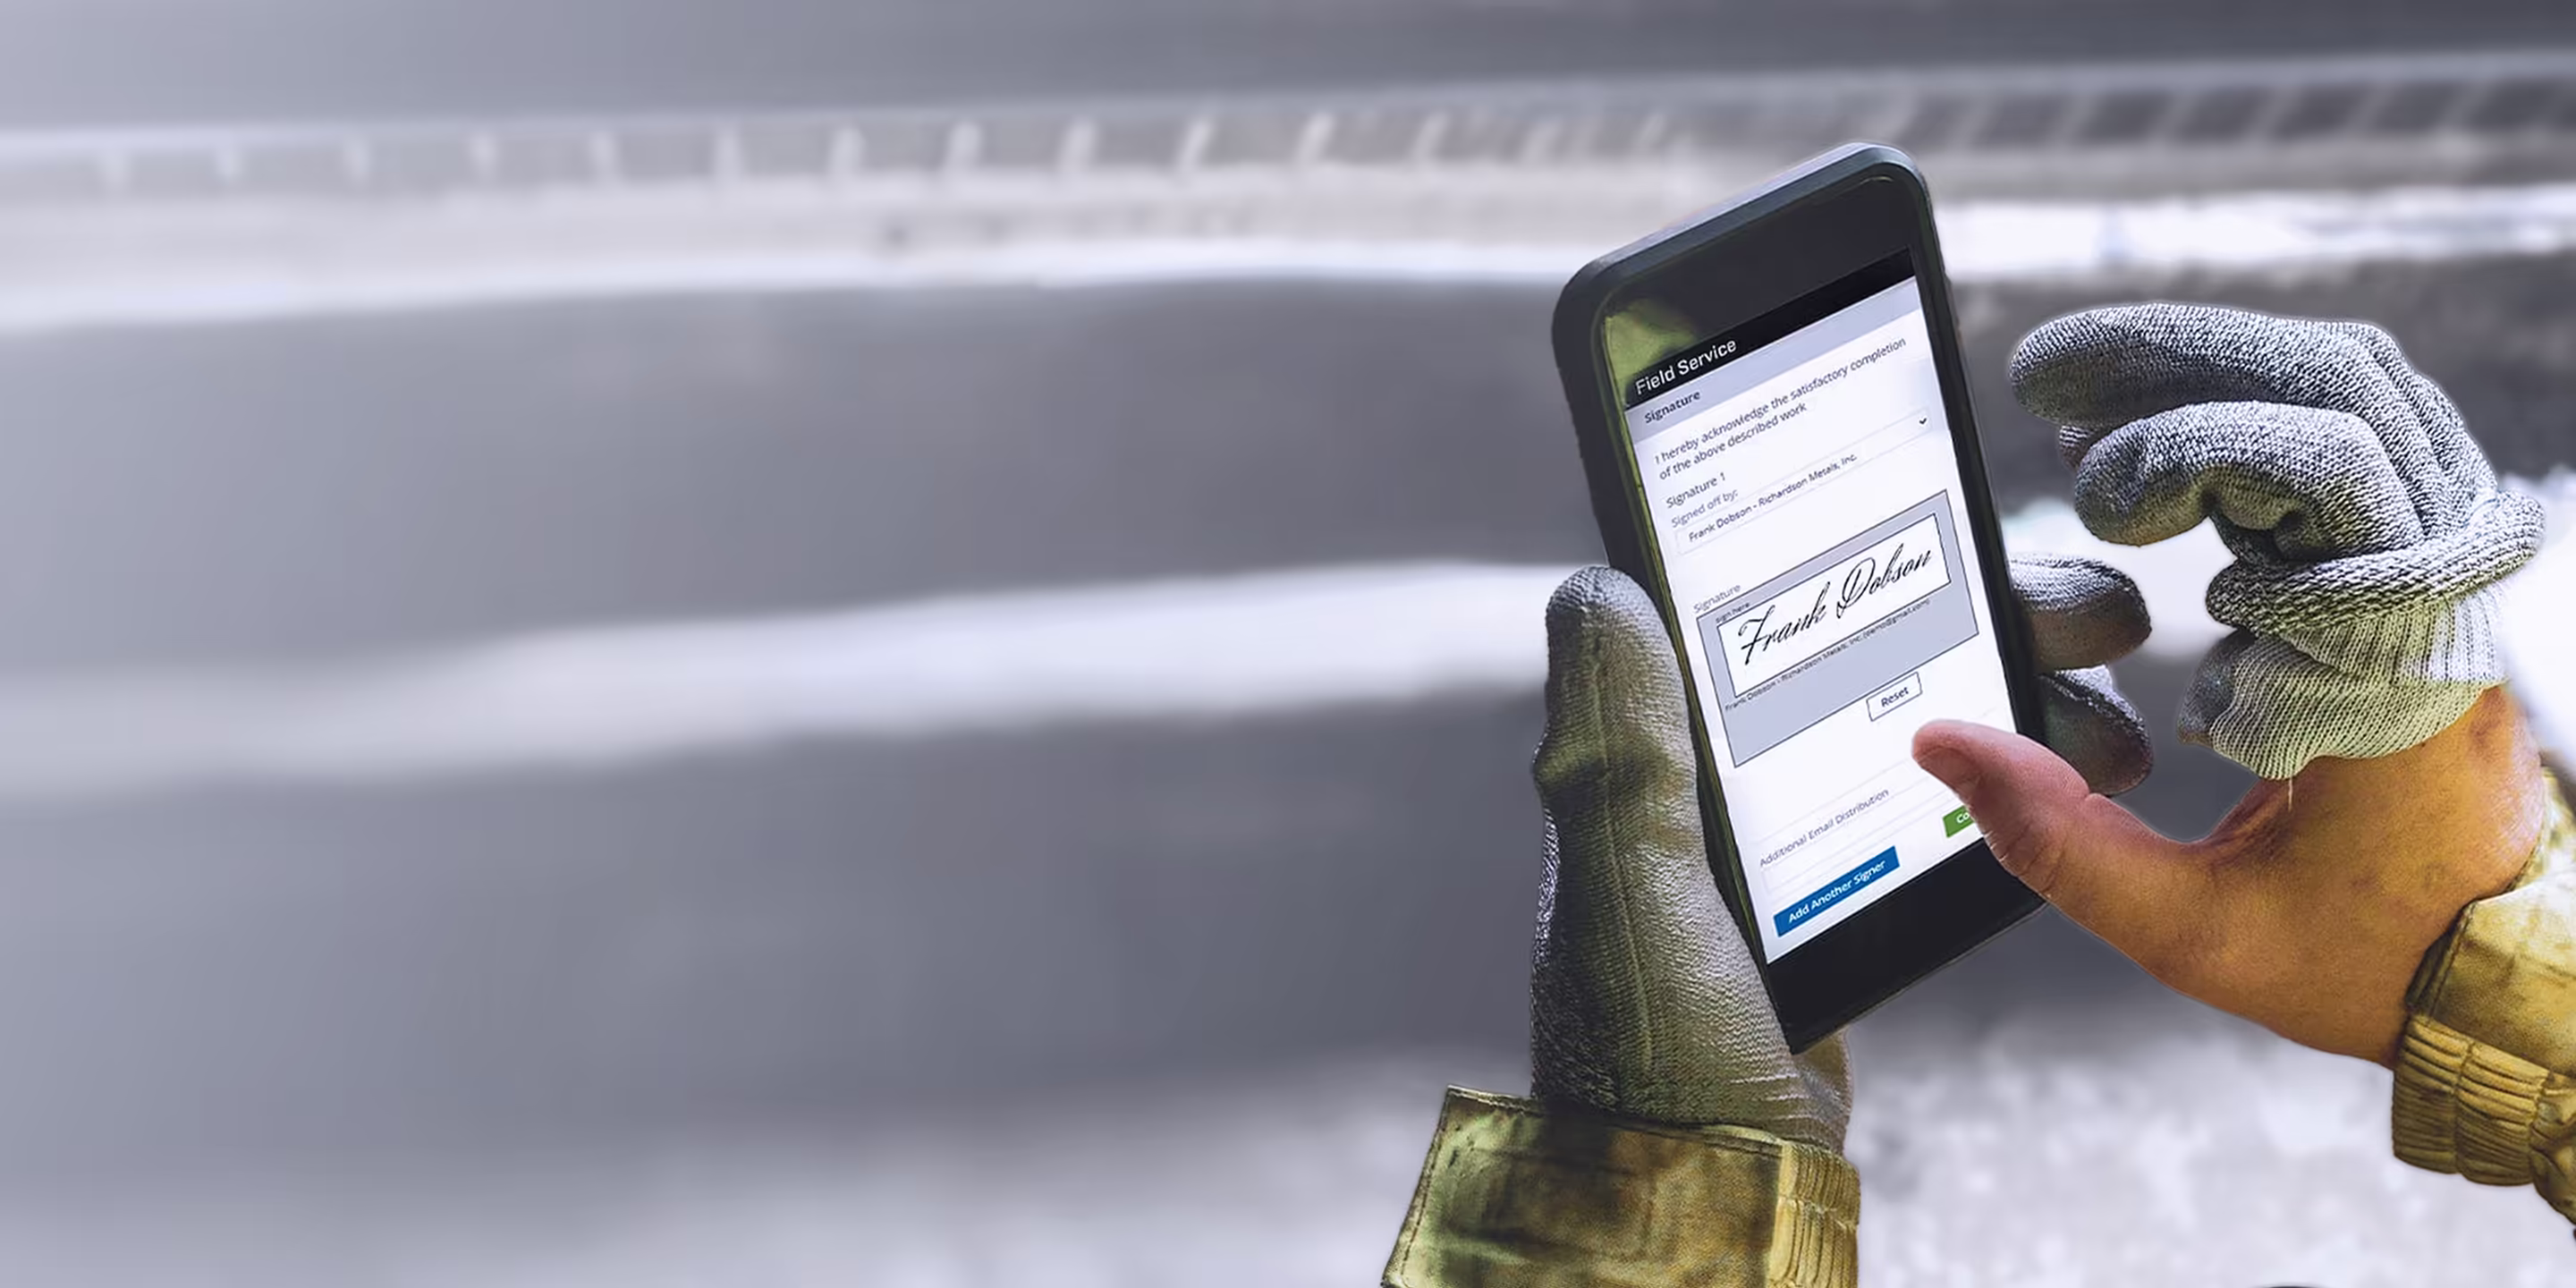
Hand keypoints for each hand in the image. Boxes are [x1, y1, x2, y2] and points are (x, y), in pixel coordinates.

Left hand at [1527, 559, 2153, 1144]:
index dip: (1860, 557)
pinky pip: (1956, 818)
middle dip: (1993, 621)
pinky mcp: (1863, 906)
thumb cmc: (1649, 1052)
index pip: (1762, 619)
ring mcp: (1808, 846)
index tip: (1961, 517)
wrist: (1718, 1189)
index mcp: (1661, 768)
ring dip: (2031, 703)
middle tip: (2095, 617)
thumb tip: (1602, 588)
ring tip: (2113, 709)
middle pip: (1876, 660)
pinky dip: (2026, 787)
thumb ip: (1620, 745)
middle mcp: (1733, 792)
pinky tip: (2086, 774)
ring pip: (1937, 733)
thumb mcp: (1629, 885)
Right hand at [1914, 303, 2555, 1064]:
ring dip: (2222, 373)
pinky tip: (2160, 452)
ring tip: (2093, 405)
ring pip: (2365, 395)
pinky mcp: (2425, 576)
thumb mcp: (2198, 933)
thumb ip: (2059, 846)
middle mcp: (2441, 602)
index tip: (2092, 495)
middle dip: (2185, 360)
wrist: (2500, 983)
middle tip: (2054, 379)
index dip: (2193, 445)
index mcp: (2399, 675)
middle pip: (2346, 391)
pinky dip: (2259, 415)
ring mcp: (2446, 578)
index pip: (2329, 470)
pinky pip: (2366, 440)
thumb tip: (1942, 743)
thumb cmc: (2367, 960)